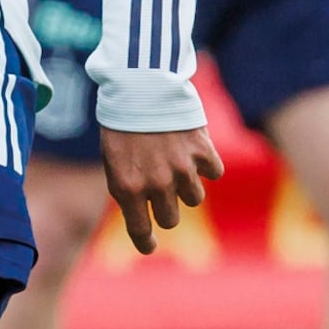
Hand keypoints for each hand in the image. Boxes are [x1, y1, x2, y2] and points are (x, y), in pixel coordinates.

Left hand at [101, 120, 223, 253]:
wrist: (141, 83)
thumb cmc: (122, 121)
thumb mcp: (114, 158)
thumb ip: (129, 187)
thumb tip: (145, 211)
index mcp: (127, 188)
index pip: (140, 231)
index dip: (146, 243)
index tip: (151, 245)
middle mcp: (156, 184)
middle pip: (171, 218)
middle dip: (167, 208)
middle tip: (163, 190)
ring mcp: (182, 169)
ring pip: (195, 198)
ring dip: (187, 186)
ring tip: (177, 164)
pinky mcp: (203, 151)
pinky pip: (214, 173)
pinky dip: (207, 164)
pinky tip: (195, 149)